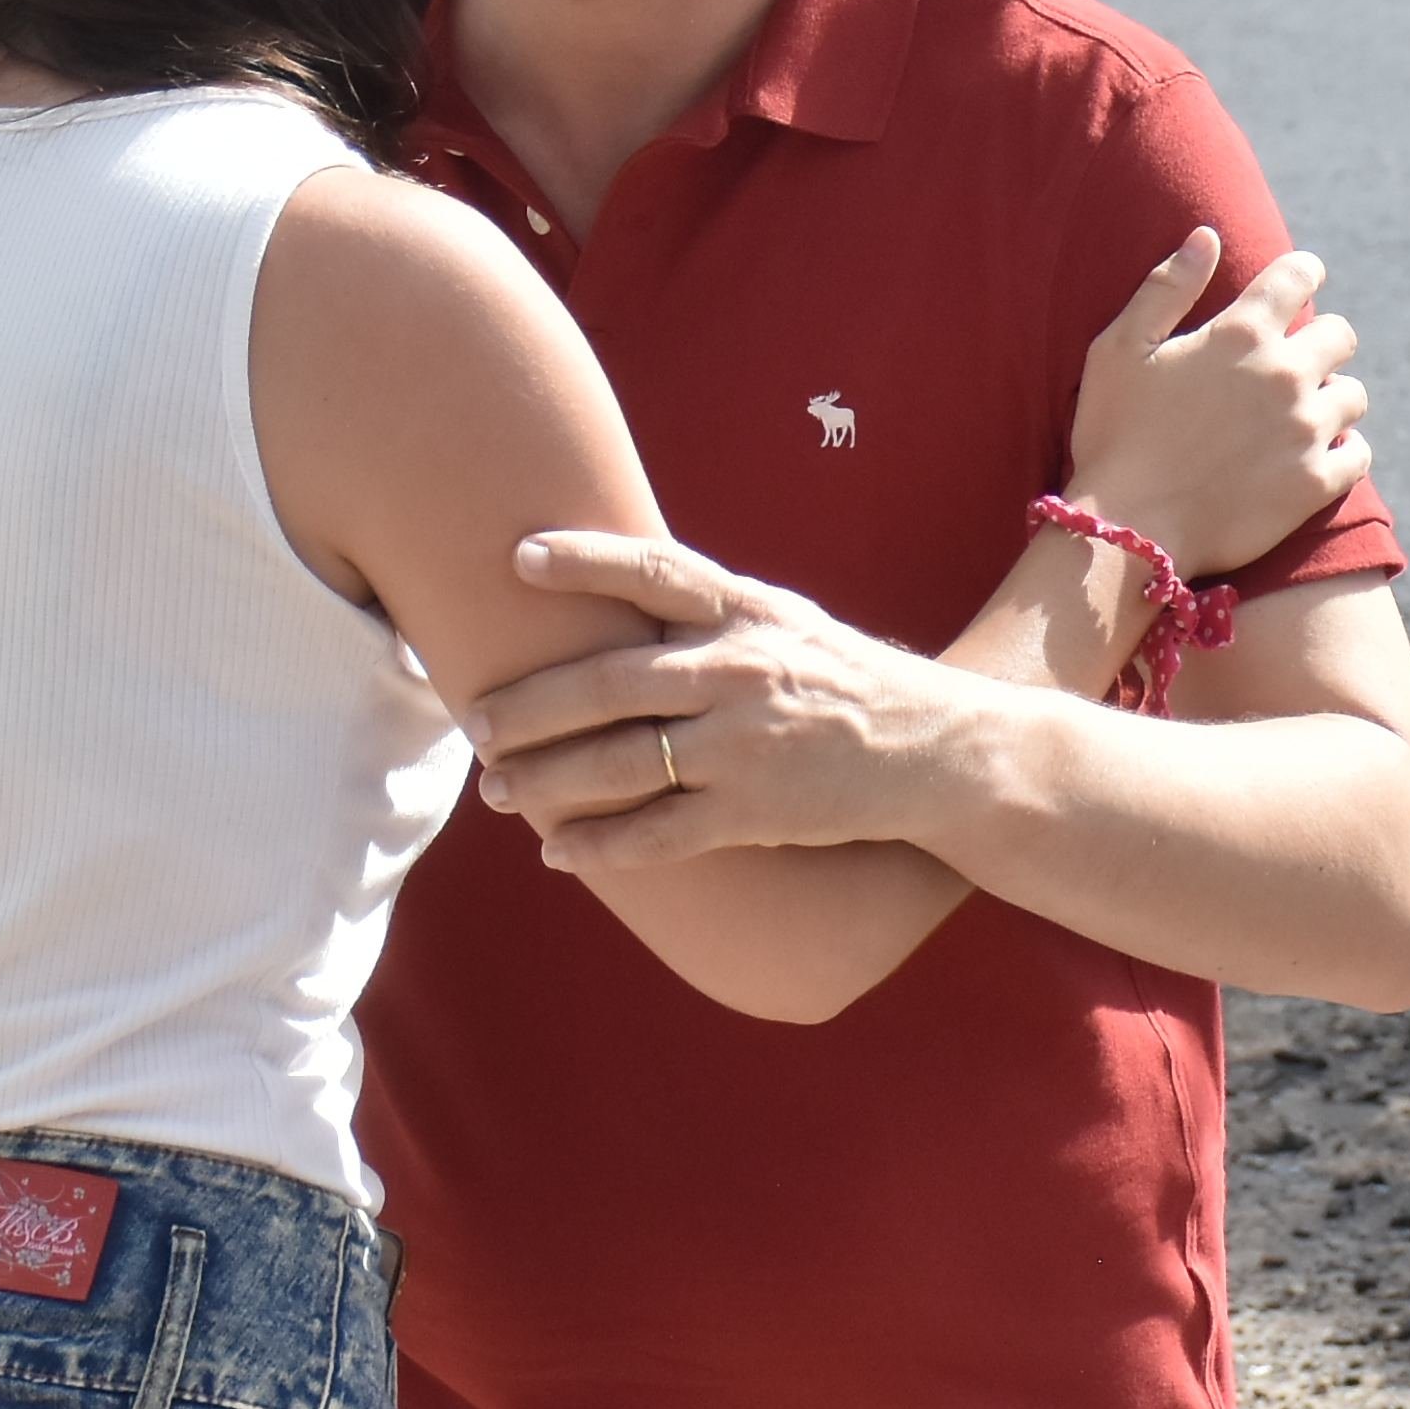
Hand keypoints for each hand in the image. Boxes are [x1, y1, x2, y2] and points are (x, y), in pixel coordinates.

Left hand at [463, 535, 967, 860]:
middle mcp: (740, 671)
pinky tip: (557, 851)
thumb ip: (707, 609)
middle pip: (610, 683)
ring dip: (545, 779)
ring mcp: (746, 744)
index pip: (654, 570)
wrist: (935, 750)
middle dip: (530, 706)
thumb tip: (614, 585)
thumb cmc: (845, 679)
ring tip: (496, 790)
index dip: (584, 559)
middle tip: (474, 722)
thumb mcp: (784, 621)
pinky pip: (658, 834)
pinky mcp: (756, 811)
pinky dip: (600, 847)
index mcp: (746, 612)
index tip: (520, 556)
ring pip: (620, 763)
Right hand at [1059, 233, 1366, 586]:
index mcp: (1241, 333)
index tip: (1299, 282)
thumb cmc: (1114, 436)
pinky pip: (1358, 455)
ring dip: (1332, 399)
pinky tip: (1316, 457)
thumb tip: (1207, 236)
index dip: (1303, 273)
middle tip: (1294, 362)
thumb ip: (1166, 288)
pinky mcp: (1315, 484)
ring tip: (1300, 416)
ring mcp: (1305, 431)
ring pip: (1353, 396)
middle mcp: (1285, 375)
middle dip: (1322, 341)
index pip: (1299, 276)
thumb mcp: (1119, 349)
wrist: (1127, 531)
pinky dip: (1343, 452)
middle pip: (1341, 335)